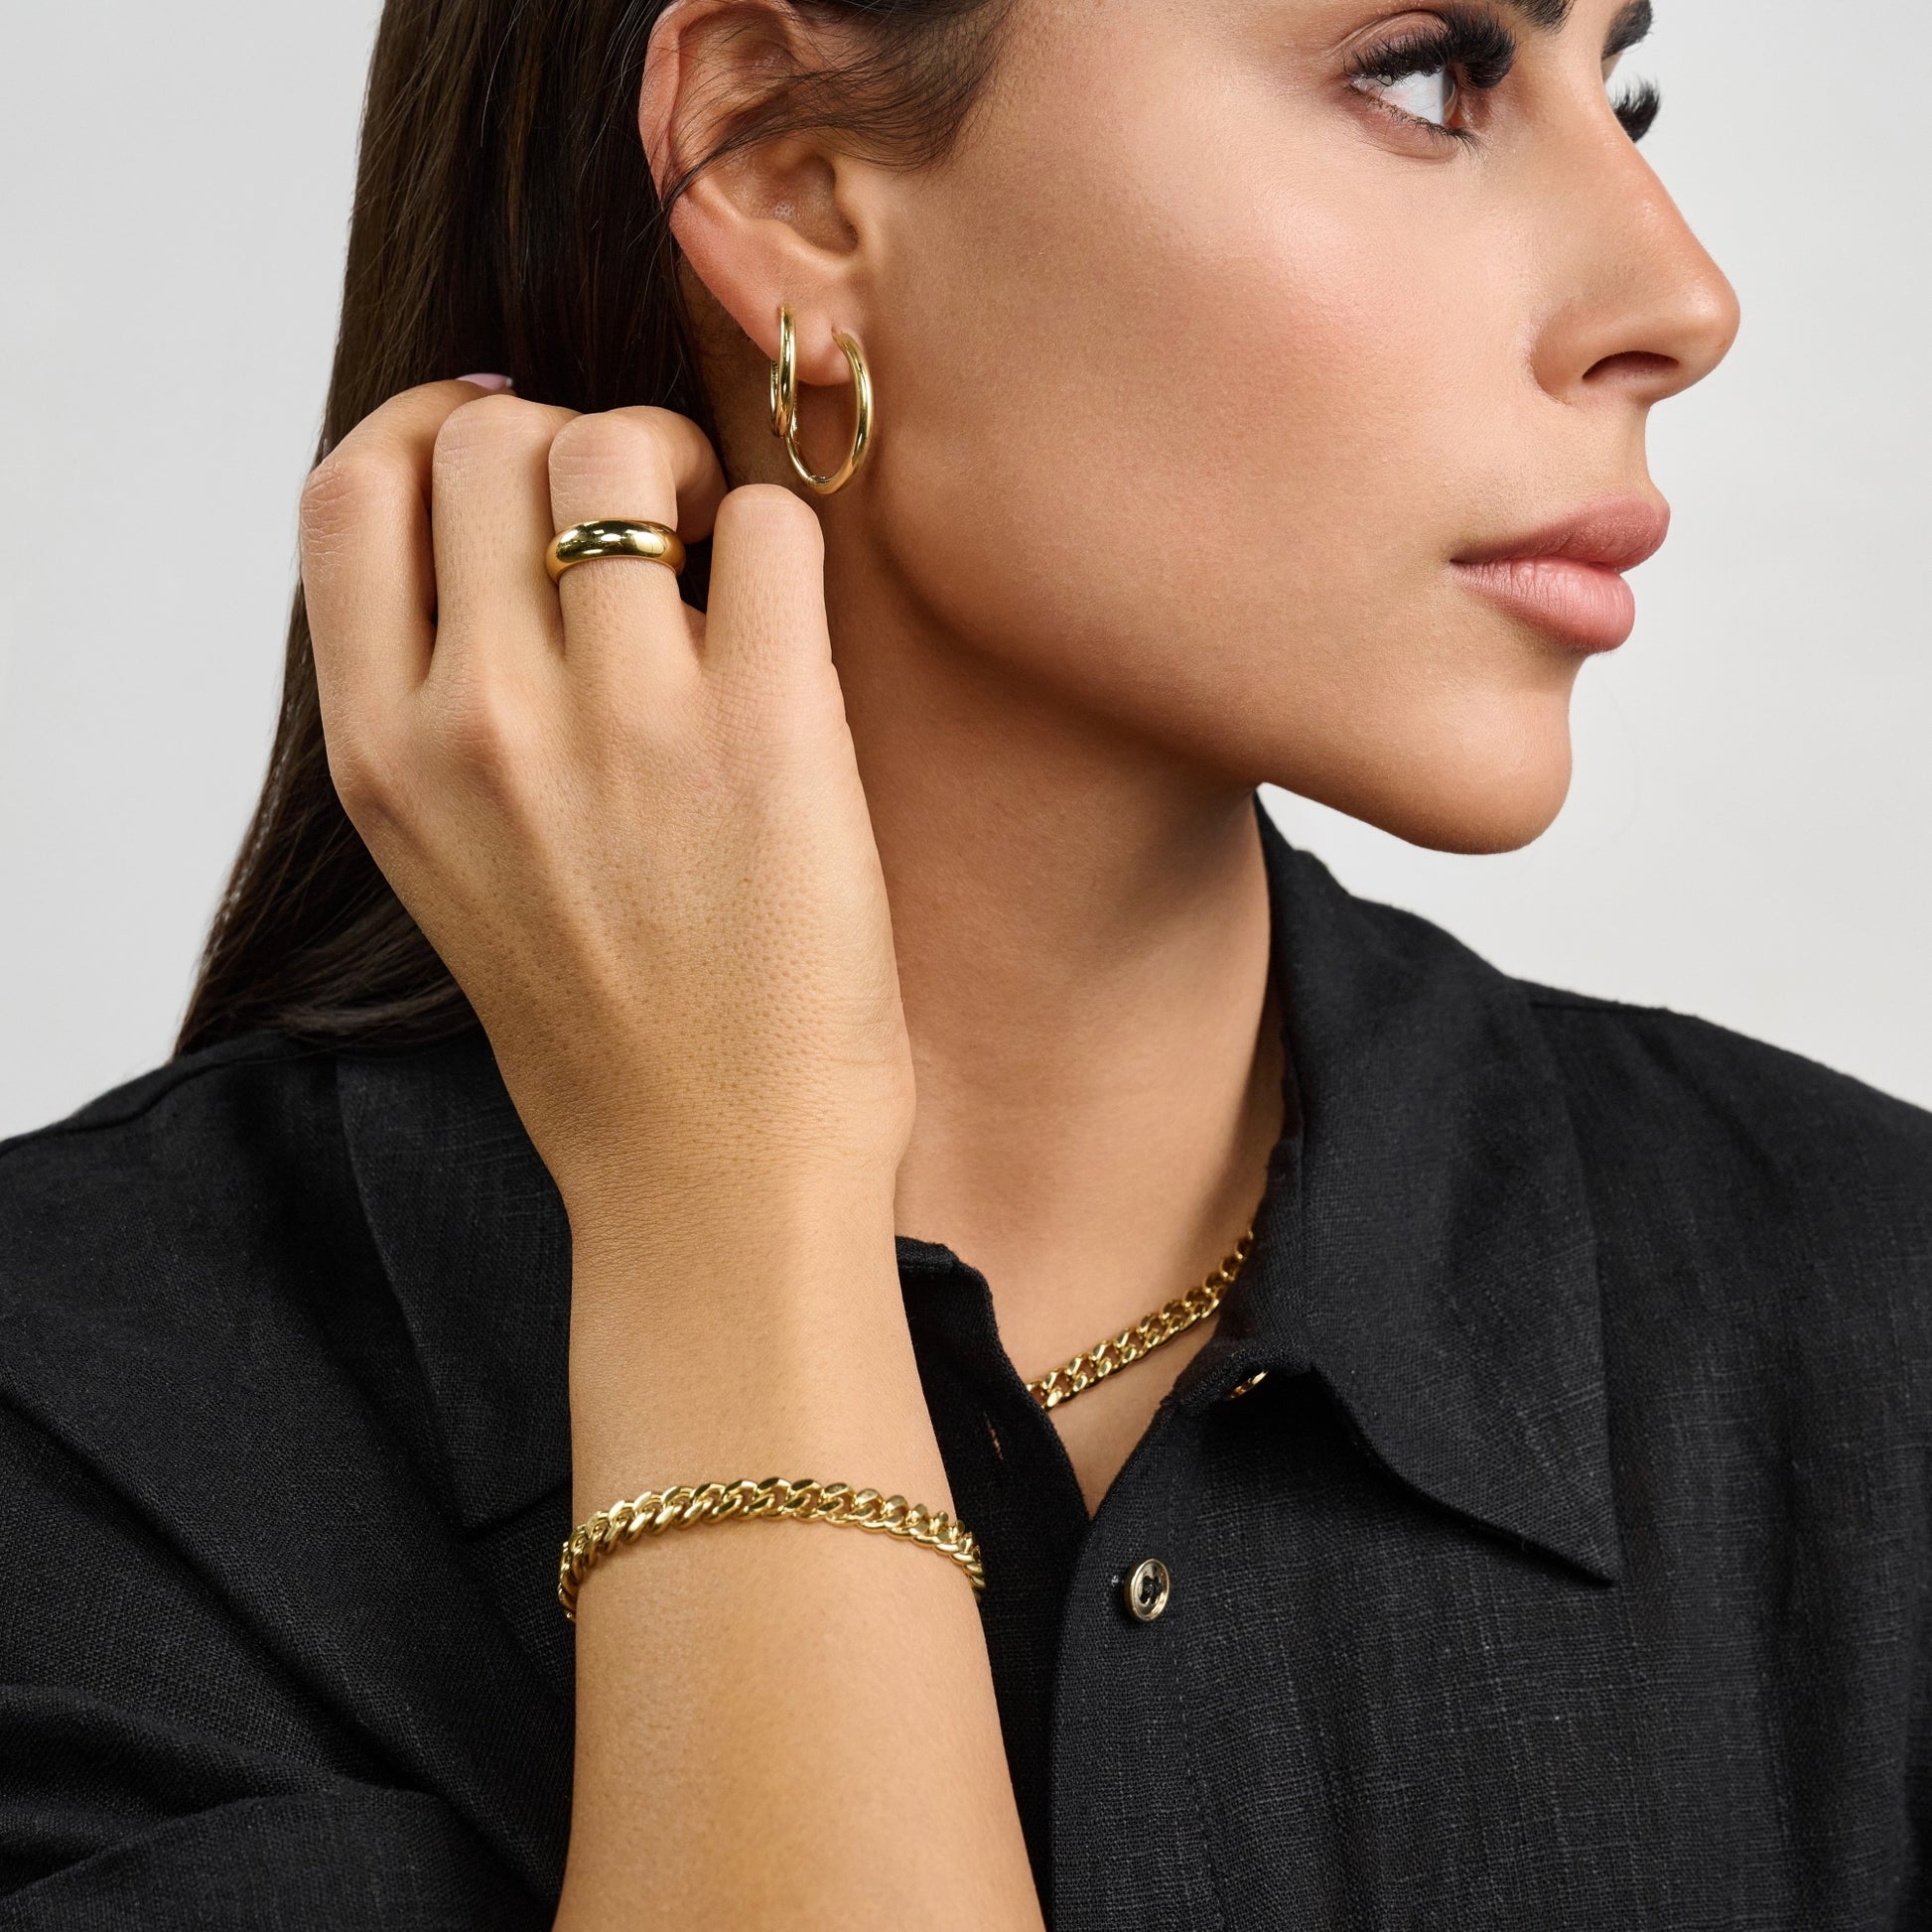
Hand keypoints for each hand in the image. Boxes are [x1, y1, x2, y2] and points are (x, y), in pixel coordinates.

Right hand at [298, 383, 913, 1232]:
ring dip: (678, 467)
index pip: (348, 491)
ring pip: (622, 453)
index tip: (498, 440)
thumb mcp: (445, 866)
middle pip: (489, 441)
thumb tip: (493, 537)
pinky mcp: (764, 734)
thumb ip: (438, 705)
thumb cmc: (601, 1025)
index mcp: (382, 755)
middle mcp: (480, 723)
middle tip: (638, 516)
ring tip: (714, 553)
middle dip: (570, 441)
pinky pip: (769, 527)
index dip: (428, 426)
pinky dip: (779, 540)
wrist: (715, 1169)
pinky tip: (781, 621)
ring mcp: (621, 722)